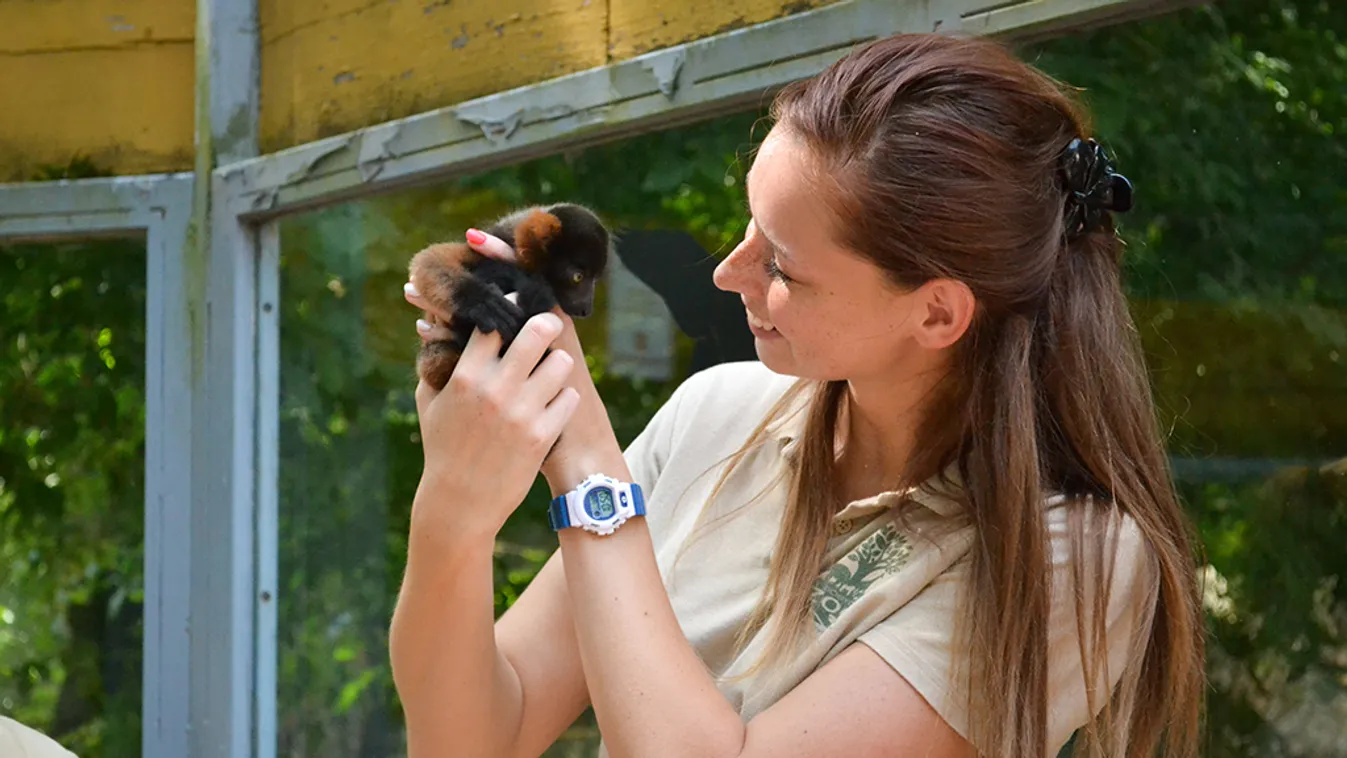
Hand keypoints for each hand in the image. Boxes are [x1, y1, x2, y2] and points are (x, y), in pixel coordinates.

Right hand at [404, 228, 622, 495]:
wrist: (459, 502)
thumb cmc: (442, 448)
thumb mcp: (429, 401)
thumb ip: (435, 361)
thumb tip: (432, 324)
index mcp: (465, 375)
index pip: (495, 322)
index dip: (508, 309)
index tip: (517, 305)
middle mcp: (495, 389)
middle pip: (537, 332)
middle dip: (546, 324)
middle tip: (549, 325)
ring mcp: (522, 412)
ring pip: (561, 362)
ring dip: (558, 363)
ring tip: (551, 370)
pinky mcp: (542, 435)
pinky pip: (569, 397)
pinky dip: (565, 396)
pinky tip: (555, 401)